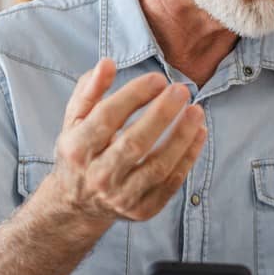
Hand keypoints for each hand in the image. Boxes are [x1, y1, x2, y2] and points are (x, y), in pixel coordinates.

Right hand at [47, 59, 206, 228]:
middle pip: (134, 143)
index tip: (158, 79)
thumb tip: (107, 63)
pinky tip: (198, 133)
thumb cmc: (79, 153)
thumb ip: (89, 91)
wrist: (76, 205)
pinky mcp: (142, 210)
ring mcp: (121, 197)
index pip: (107, 118)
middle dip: (161, 114)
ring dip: (181, 136)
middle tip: (181, 90)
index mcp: (77, 149)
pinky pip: (171, 183)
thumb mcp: (75, 121)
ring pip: (158, 166)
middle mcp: (98, 176)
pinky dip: (188, 158)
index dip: (134, 95)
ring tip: (196, 111)